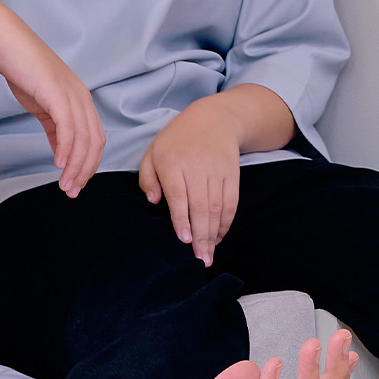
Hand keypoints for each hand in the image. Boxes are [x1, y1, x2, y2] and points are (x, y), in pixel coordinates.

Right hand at [0, 27, 104, 197]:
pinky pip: (67, 128)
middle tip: (72, 191)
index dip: (88, 164)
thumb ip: (54, 126)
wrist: (9, 43)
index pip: (95, 139)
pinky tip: (59, 164)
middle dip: (84, 171)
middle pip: (94, 142)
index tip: (77, 183)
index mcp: (81, 100)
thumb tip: (61, 151)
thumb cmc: (24, 69)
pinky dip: (65, 149)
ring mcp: (71, 95)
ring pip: (82, 139)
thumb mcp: (43, 103)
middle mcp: (82, 98)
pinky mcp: (56, 94)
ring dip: (75, 166)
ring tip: (65, 184)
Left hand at [137, 97, 245, 265]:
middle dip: (201, 236)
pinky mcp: (232, 174)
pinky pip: (232, 202)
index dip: (182, 218)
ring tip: (208, 256)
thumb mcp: (153, 152)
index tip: (183, 240)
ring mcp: (216, 171)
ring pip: (217, 208)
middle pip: (201, 206)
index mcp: (172, 162)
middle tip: (199, 260)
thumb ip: (147, 178)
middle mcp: (196, 167)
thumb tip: (152, 202)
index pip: (178, 194)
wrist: (214, 118)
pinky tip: (219, 237)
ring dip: (213, 234)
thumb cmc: (177, 140)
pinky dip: (226, 222)